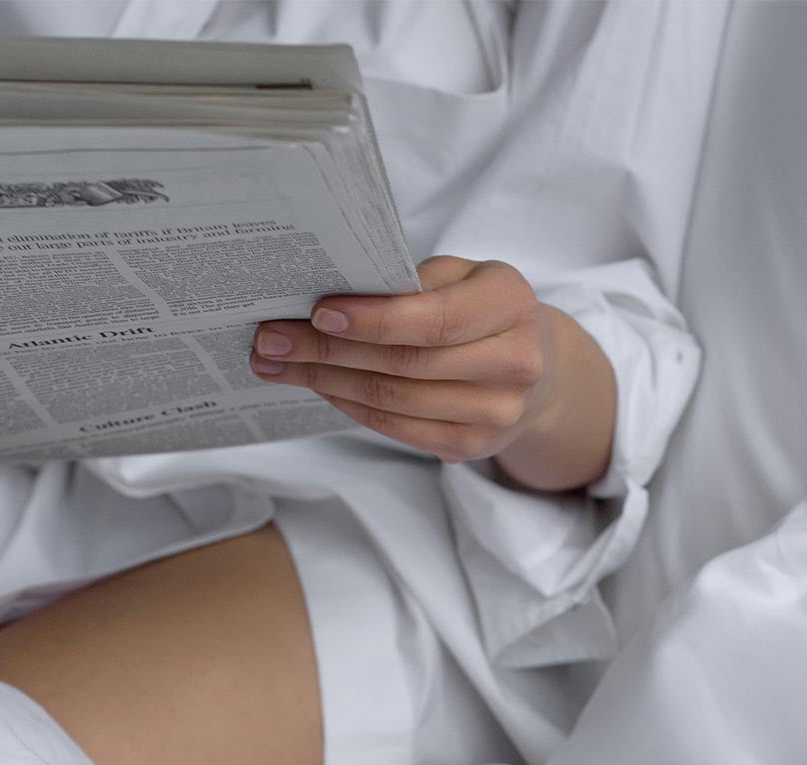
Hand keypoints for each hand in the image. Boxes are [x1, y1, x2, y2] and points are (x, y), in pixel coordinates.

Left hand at [252, 255, 615, 491]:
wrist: (536, 368)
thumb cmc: (481, 309)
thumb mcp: (462, 276)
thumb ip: (412, 283)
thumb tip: (328, 301)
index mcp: (511, 304)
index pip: (434, 319)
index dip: (373, 320)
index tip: (317, 312)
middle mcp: (514, 363)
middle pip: (404, 364)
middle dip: (327, 351)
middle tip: (269, 339)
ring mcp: (495, 413)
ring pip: (393, 400)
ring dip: (325, 381)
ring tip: (277, 363)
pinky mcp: (471, 447)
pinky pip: (395, 428)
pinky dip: (348, 405)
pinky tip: (317, 385)